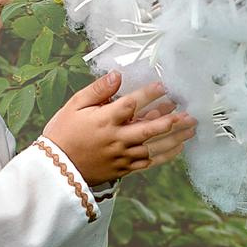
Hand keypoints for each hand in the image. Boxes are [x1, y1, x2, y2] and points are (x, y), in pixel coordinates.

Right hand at [41, 70, 197, 186]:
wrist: (55, 170)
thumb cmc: (62, 134)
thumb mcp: (74, 106)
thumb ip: (97, 90)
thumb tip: (117, 75)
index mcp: (104, 120)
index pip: (131, 104)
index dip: (149, 94)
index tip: (163, 86)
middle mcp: (116, 139)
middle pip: (149, 129)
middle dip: (172, 120)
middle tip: (189, 112)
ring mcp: (121, 156)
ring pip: (153, 147)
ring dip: (174, 138)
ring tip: (191, 129)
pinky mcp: (122, 170)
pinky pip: (148, 163)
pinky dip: (165, 156)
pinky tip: (178, 148)